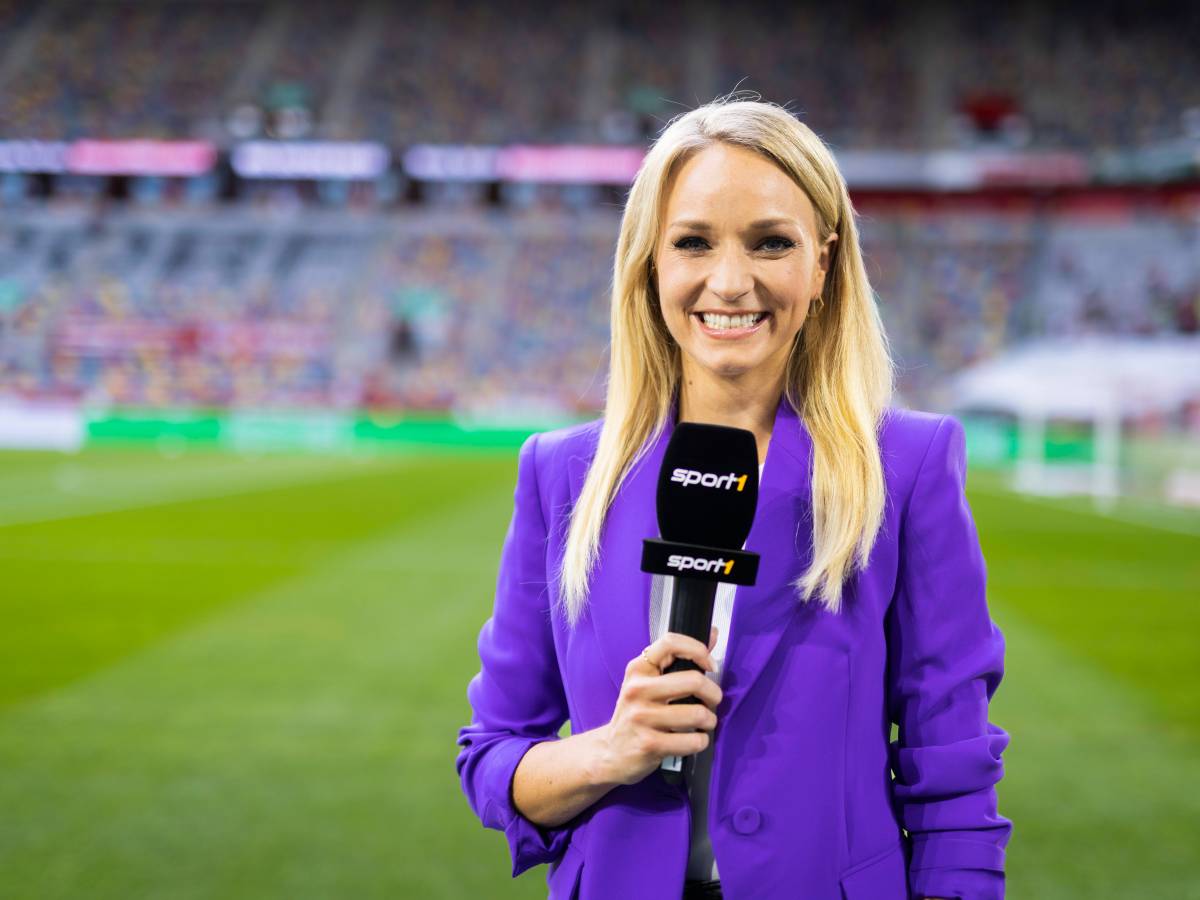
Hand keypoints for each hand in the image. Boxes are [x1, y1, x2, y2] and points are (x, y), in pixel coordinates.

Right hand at [594, 628, 721, 785]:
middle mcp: (638, 690)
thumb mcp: (649, 683)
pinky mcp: (649, 744)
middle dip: (714, 694)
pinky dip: (701, 741)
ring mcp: (642, 717)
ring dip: (709, 721)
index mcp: (638, 669)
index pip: (671, 642)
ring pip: (698, 713)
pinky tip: (693, 740)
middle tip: (712, 701)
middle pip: (694, 680)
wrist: (609, 752)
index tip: (709, 665)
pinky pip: (693, 741)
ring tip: (703, 723)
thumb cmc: (636, 714)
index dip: (698, 650)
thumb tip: (712, 633)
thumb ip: (680, 659)